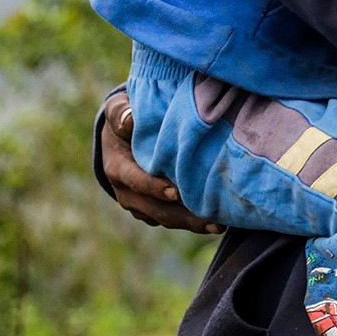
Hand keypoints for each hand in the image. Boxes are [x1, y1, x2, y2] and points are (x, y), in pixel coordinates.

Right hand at [101, 91, 220, 232]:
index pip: (135, 181)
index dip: (154, 187)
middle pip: (155, 209)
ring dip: (192, 224)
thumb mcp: (118, 110)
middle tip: (211, 219)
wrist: (118, 139)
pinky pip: (171, 220)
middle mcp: (124, 192)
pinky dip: (191, 222)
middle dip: (183, 215)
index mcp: (117, 168)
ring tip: (219, 226)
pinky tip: (215, 221)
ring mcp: (138, 205)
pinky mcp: (150, 211)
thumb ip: (122, 113)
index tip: (176, 192)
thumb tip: (129, 119)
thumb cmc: (124, 118)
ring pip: (165, 219)